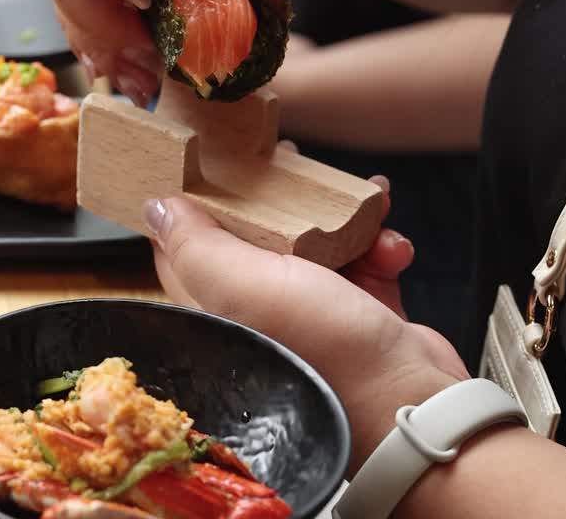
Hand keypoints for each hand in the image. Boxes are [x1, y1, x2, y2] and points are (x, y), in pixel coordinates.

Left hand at [145, 179, 467, 471]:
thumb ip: (196, 244)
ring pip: (316, 241)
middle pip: (253, 235)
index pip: (186, 247)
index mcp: (216, 307)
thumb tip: (155, 208)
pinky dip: (380, 249)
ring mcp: (311, 313)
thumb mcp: (243, 284)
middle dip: (277, 199)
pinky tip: (392, 249)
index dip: (192, 204)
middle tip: (292, 163)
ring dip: (345, 220)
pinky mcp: (360, 314)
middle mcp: (257, 310)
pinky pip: (364, 262)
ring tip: (364, 207)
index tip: (208, 163)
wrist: (410, 402)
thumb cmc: (323, 350)